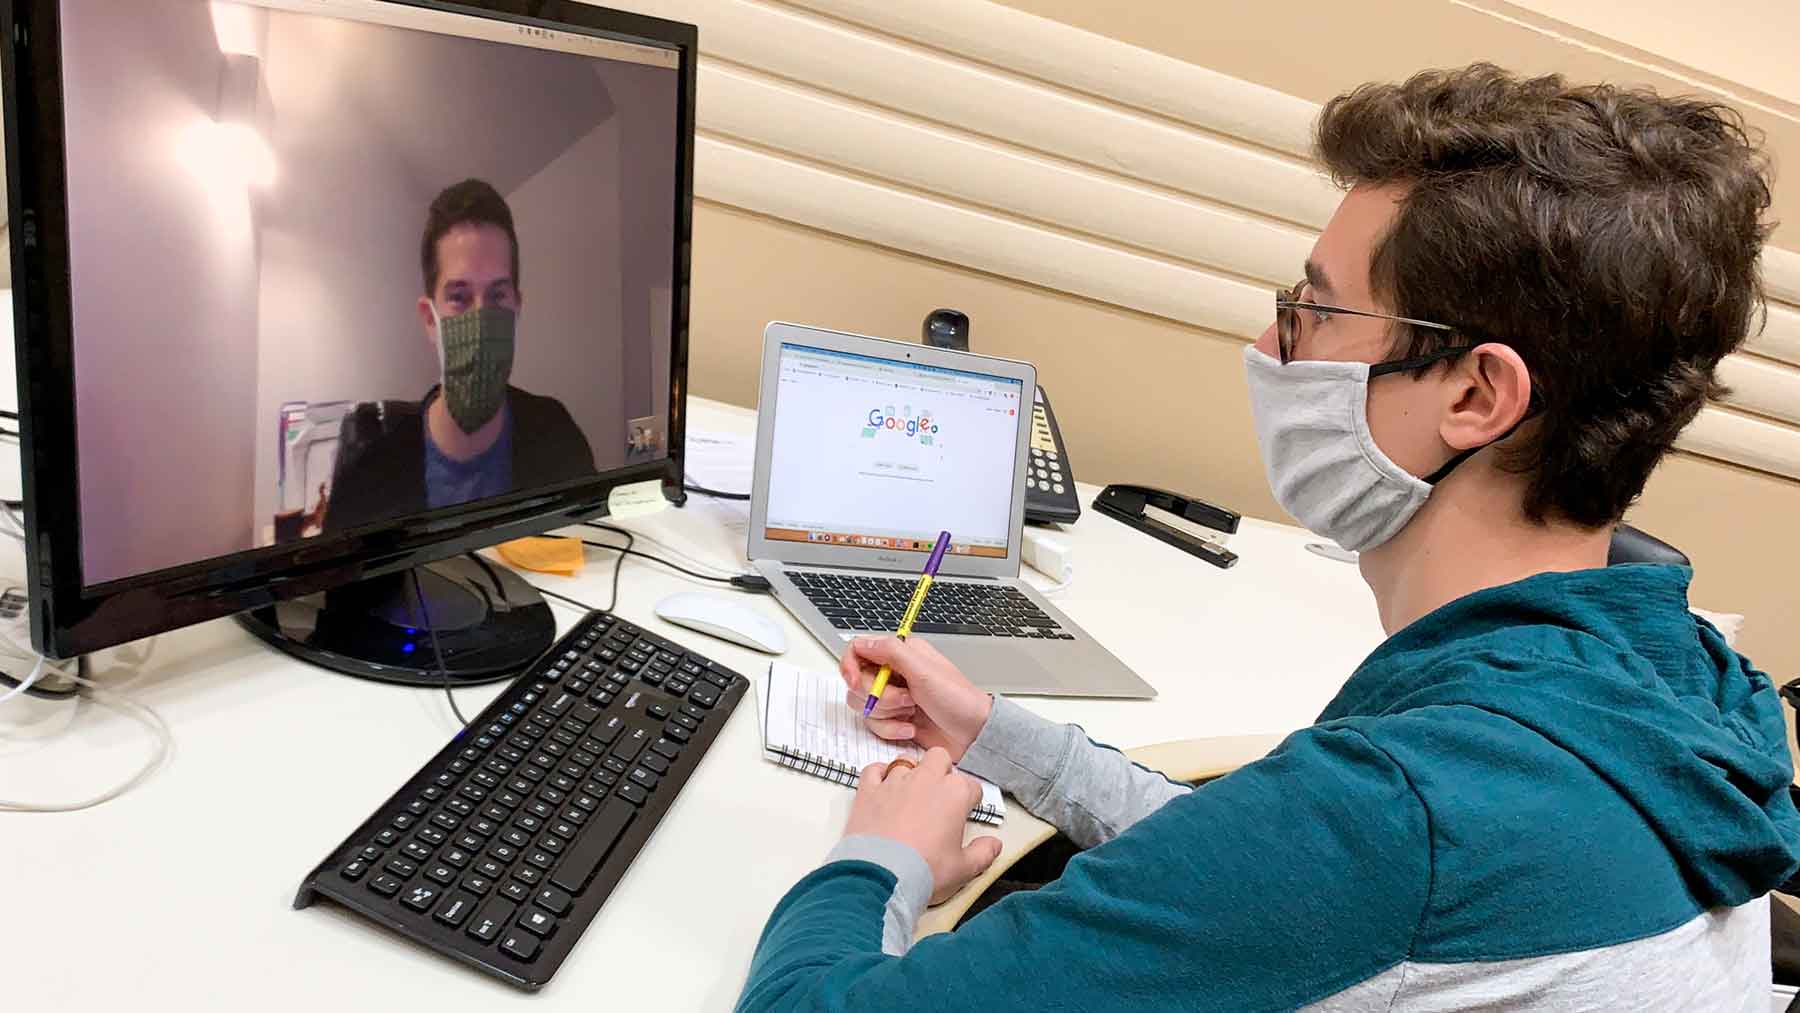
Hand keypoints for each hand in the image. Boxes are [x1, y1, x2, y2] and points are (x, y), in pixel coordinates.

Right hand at [840, 637, 992, 760]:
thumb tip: (862, 642)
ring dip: (886, 713)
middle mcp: (894, 673)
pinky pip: (874, 724)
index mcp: (901, 653)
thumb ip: (890, 652)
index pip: (858, 650)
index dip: (850, 666)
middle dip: (879, 696)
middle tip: (906, 699)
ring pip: (864, 705)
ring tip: (911, 712)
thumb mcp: (924, 671)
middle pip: (858, 682)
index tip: (855, 681)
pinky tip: (911, 728)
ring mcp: (894, 697)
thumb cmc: (958, 700)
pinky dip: (891, 729)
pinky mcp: (895, 718)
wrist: (973, 734)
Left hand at [846, 748, 1003, 904]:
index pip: (972, 787)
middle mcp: (926, 780)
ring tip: (909, 797)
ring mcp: (895, 782)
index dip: (969, 801)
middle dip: (941, 772)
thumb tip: (993, 844)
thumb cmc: (925, 870)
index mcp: (955, 794)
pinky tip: (882, 787)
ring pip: (907, 762)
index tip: (964, 815)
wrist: (881, 877)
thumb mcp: (963, 868)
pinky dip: (879, 775)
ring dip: (911, 774)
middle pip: (939, 759)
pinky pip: (874, 769)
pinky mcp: (869, 790)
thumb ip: (983, 853)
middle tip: (939, 797)